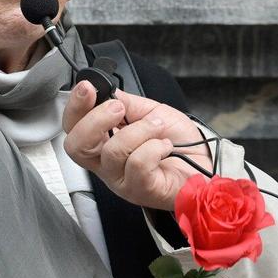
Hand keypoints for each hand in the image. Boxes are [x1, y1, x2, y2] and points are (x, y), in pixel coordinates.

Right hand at [61, 85, 213, 210]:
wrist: (204, 163)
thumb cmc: (177, 142)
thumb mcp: (150, 111)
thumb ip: (127, 102)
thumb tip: (109, 91)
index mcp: (103, 143)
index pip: (73, 127)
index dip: (75, 107)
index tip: (87, 88)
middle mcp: (105, 163)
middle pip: (76, 146)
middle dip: (95, 120)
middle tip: (119, 109)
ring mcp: (120, 179)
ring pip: (113, 151)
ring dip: (139, 130)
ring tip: (157, 126)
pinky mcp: (140, 189)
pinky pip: (138, 163)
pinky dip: (154, 147)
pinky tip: (164, 146)